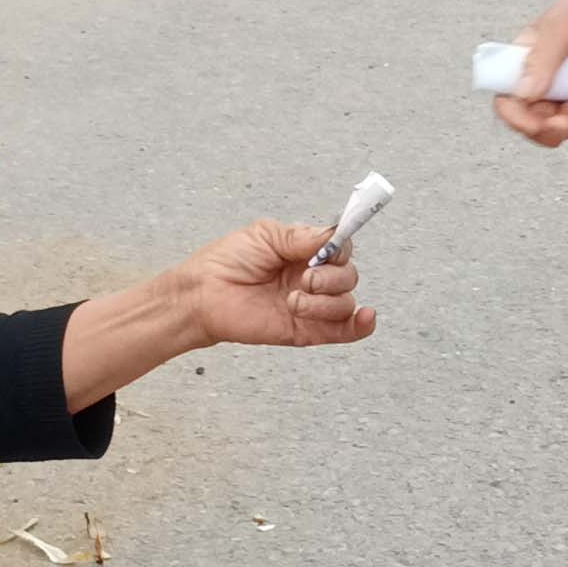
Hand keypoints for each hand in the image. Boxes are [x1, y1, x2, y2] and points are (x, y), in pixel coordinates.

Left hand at [176, 221, 373, 351]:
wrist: (202, 296)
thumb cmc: (225, 262)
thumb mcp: (264, 235)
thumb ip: (301, 236)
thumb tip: (333, 235)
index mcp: (304, 253)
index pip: (340, 249)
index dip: (339, 250)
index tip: (327, 250)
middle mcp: (311, 279)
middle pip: (348, 276)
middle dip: (331, 277)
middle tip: (304, 278)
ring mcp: (310, 306)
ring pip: (345, 303)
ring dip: (326, 302)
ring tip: (294, 300)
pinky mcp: (305, 331)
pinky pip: (344, 331)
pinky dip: (360, 326)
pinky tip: (365, 318)